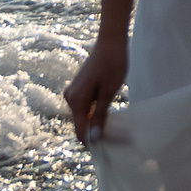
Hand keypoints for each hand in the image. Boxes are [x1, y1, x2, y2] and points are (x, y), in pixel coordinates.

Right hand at [64, 31, 127, 147]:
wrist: (111, 41)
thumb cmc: (113, 64)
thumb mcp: (109, 92)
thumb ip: (100, 115)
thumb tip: (93, 138)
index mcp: (76, 100)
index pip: (80, 131)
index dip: (94, 142)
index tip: (111, 149)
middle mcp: (70, 98)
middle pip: (81, 125)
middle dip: (96, 133)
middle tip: (120, 137)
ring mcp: (73, 93)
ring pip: (83, 117)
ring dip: (97, 124)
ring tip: (117, 126)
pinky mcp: (78, 89)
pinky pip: (85, 108)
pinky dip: (95, 114)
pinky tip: (109, 114)